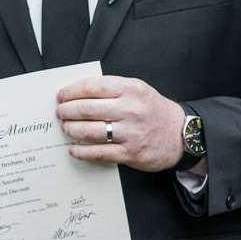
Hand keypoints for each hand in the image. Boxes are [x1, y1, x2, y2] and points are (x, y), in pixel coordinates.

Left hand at [56, 75, 186, 171]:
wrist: (180, 135)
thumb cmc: (154, 110)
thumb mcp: (138, 90)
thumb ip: (113, 89)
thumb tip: (79, 93)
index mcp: (131, 89)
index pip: (93, 87)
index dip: (72, 91)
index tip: (61, 95)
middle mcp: (131, 110)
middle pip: (87, 109)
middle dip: (67, 111)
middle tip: (60, 113)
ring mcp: (131, 132)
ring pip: (90, 131)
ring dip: (72, 129)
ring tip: (65, 127)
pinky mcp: (130, 153)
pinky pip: (99, 152)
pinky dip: (82, 151)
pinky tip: (73, 149)